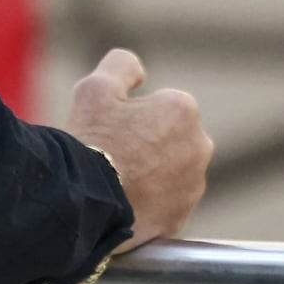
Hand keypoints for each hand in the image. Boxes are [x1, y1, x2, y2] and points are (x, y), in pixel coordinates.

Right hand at [65, 48, 212, 252]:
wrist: (85, 201)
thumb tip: (139, 70)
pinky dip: (149, 203)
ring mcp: (192, 186)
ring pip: (170, 173)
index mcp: (182, 110)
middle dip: (148, 144)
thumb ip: (122, 66)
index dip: (132, 114)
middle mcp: (199, 147)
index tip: (112, 128)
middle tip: (113, 154)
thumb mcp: (95, 88)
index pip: (161, 106)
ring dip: (150, 173)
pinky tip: (122, 202)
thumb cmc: (91, 140)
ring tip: (116, 180)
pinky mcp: (181, 218)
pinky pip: (165, 204)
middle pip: (170, 139)